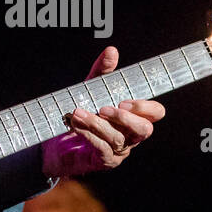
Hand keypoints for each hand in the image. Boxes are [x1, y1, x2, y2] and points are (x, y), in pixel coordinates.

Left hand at [42, 46, 164, 178]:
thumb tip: (112, 51)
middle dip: (125, 118)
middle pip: (145, 129)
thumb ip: (102, 72)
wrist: (55, 141)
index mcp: (134, 116)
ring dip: (97, 124)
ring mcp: (119, 150)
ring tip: (78, 113)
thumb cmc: (79, 113)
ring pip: (118, 139)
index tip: (124, 100)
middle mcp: (132, 135)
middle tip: (104, 108)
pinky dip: (89, 135)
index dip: (145, 107)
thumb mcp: (90, 89)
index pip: (155, 112)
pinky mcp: (104, 161)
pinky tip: (76, 125)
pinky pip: (102, 150)